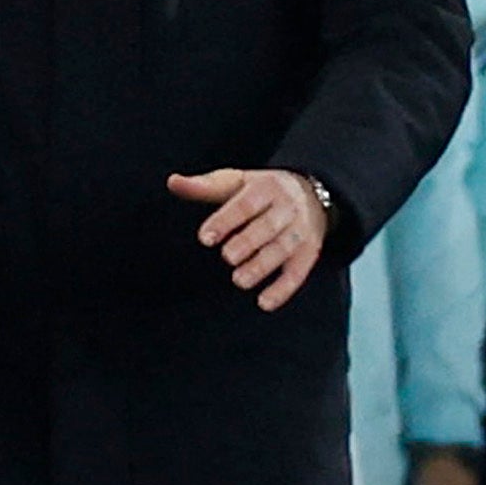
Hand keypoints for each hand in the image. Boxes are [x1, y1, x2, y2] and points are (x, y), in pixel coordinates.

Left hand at [168, 168, 328, 310]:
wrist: (313, 193)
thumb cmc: (260, 191)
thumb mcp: (235, 181)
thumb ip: (204, 186)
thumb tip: (172, 182)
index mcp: (266, 187)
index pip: (246, 204)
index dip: (225, 220)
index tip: (204, 238)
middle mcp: (287, 208)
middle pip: (268, 226)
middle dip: (247, 243)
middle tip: (226, 258)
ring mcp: (301, 230)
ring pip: (284, 249)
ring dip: (262, 267)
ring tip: (239, 281)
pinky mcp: (309, 252)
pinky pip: (299, 272)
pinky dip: (283, 289)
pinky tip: (264, 303)